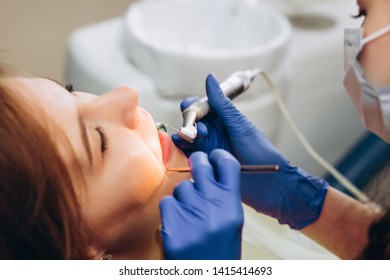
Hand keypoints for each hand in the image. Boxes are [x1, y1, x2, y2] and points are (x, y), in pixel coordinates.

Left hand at [160, 149, 242, 259]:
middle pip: (199, 165)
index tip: (213, 157)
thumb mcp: (232, 219)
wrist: (207, 275)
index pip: (228, 164)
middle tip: (195, 167)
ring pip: (181, 187)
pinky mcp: (172, 225)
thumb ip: (223, 194)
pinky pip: (167, 202)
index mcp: (232, 204)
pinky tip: (179, 223)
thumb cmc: (221, 247)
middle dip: (196, 163)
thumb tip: (209, 167)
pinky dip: (171, 210)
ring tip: (190, 215)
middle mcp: (213, 205)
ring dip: (184, 196)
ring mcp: (191, 214)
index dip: (219, 156)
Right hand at [172, 73, 327, 229]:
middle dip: (190, 124)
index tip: (191, 109)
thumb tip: (210, 77)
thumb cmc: (259, 151)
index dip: (193, 107)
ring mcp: (209, 148)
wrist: (269, 183)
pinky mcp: (206, 164)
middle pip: (191, 122)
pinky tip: (186, 150)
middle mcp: (214, 131)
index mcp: (222, 118)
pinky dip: (185, 151)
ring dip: (186, 137)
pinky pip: (190, 155)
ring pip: (188, 139)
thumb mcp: (238, 126)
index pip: (200, 107)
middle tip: (201, 132)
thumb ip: (221, 104)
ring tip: (193, 140)